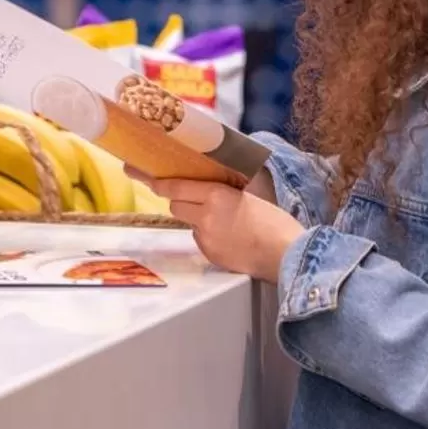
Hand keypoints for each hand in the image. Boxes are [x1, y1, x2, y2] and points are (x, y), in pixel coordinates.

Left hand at [134, 170, 304, 280]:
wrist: (286, 254)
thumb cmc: (274, 222)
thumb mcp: (245, 196)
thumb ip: (219, 192)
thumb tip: (200, 188)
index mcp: (217, 195)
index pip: (175, 186)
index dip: (157, 181)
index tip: (140, 174)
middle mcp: (206, 216)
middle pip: (175, 204)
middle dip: (181, 201)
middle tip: (197, 201)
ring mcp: (206, 238)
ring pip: (187, 222)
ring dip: (195, 219)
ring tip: (223, 222)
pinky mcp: (209, 255)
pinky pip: (199, 239)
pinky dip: (207, 237)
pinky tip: (229, 238)